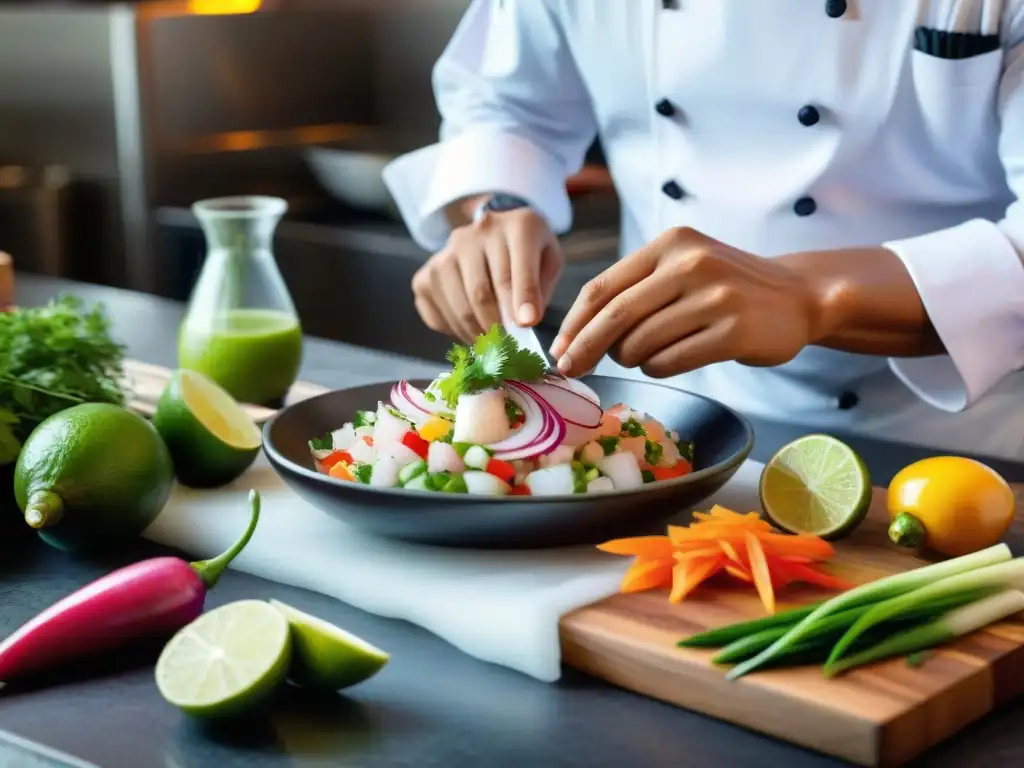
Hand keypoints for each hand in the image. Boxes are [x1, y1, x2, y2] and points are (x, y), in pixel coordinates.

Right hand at [412, 207, 563, 342]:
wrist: (498, 234)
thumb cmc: (530, 254)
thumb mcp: (549, 263)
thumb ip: (539, 290)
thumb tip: (523, 322)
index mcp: (517, 226)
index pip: (514, 270)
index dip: (521, 300)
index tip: (527, 325)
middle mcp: (476, 233)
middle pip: (480, 292)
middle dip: (497, 327)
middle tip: (509, 347)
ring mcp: (446, 253)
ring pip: (458, 306)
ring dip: (477, 333)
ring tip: (492, 343)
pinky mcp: (425, 275)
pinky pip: (436, 314)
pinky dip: (454, 331)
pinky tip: (471, 330)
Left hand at [550, 228, 824, 377]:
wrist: (798, 296)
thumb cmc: (725, 287)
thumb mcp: (681, 267)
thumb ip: (636, 288)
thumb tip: (577, 333)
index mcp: (670, 244)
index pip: (604, 287)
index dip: (575, 323)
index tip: (558, 349)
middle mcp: (691, 264)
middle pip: (616, 316)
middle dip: (586, 348)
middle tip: (571, 370)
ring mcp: (714, 297)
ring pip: (642, 343)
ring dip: (631, 359)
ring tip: (644, 357)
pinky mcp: (732, 331)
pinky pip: (671, 361)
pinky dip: (658, 369)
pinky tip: (668, 362)